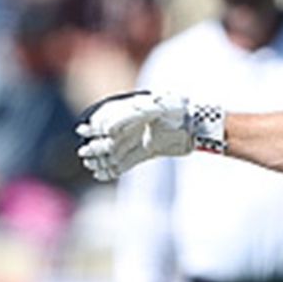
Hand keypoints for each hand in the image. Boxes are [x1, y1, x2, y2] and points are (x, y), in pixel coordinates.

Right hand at [75, 90, 224, 181]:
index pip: (108, 118)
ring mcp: (141, 139)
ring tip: (91, 165)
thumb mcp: (152, 107)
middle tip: (84, 154)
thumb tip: (107, 131)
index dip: (95, 125)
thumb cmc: (176, 108)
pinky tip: (102, 174)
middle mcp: (134, 125)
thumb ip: (129, 116)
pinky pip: (128, 162)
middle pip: (109, 137)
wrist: (198, 123)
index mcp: (132, 109)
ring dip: (102, 159)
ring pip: (116, 151)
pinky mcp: (149, 151)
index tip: (84, 131)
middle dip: (96, 146)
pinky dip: (115, 169)